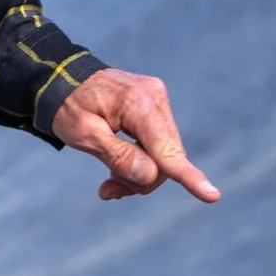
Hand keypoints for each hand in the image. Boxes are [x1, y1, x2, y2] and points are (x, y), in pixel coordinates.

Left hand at [50, 68, 220, 203]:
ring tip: (108, 182)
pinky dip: (140, 161)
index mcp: (137, 102)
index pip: (165, 149)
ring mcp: (158, 101)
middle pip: (166, 158)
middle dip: (140, 180)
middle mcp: (155, 97)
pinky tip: (118, 168)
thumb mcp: (83, 134)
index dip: (187, 177)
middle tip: (107, 190)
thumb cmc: (68, 106)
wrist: (62, 79)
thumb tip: (151, 177)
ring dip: (138, 174)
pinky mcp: (156, 108)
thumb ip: (117, 155)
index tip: (212, 196)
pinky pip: (158, 146)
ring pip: (164, 156)